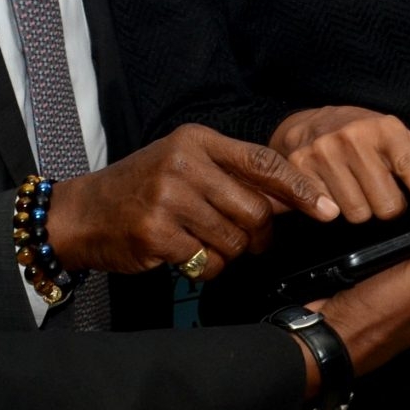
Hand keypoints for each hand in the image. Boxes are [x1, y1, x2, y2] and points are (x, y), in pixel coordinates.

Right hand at [45, 123, 338, 279]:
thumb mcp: (184, 163)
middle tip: (250, 242)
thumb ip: (232, 174)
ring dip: (229, 254)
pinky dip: (207, 269)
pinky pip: (208, 263)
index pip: (264, 162)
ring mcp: (168, 198)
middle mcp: (184, 163)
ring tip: (206, 245)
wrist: (82, 213)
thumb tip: (293, 199)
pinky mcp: (156, 234)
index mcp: (198, 140)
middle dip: (260, 235)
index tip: (327, 209)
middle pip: (255, 210)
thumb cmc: (142, 188)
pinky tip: (187, 258)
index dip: (300, 188)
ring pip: (234, 240)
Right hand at [270, 105, 409, 223]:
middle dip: (388, 207)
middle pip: (386, 204)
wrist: (312, 123)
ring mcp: (325, 150)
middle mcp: (354, 137)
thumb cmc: (366, 138)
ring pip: (357, 213)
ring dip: (361, 211)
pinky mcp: (300, 166)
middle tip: (380, 193)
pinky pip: (327, 211)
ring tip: (357, 192)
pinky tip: (334, 196)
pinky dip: (333, 211)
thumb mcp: (401, 144)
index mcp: (386, 129)